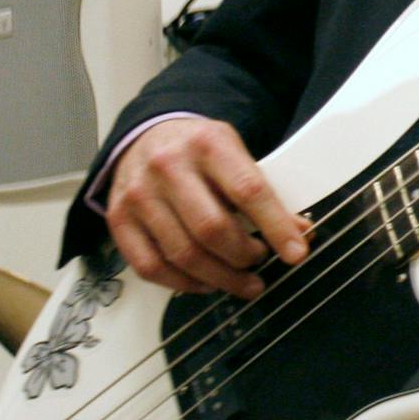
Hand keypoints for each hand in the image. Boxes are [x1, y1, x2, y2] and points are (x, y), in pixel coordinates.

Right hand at [105, 118, 309, 297]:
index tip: (297, 253)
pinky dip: (183, 283)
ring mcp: (139, 194)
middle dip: (244, 257)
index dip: (276, 226)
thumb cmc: (200, 151)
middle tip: (261, 263)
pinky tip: (206, 282)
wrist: (148, 136)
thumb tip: (299, 231)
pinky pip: (150, 266)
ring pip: (182, 253)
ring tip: (243, 281)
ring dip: (220, 277)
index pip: (248, 190)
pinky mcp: (118, 219)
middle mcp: (168, 167)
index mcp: (208, 144)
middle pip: (211, 229)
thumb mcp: (237, 155)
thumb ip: (265, 191)